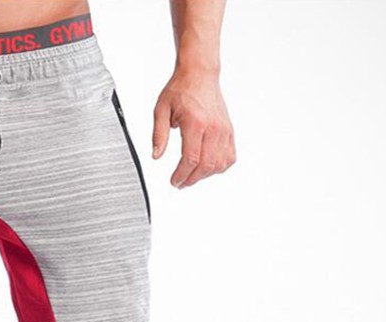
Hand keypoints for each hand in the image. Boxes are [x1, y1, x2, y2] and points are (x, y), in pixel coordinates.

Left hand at [152, 69, 235, 188]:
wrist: (200, 74)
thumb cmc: (181, 89)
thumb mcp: (161, 110)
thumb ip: (158, 135)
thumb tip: (156, 156)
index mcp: (195, 122)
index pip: (191, 158)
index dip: (181, 174)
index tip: (174, 181)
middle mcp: (213, 127)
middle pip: (206, 165)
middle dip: (191, 179)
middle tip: (180, 183)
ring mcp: (224, 129)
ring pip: (219, 164)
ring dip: (205, 175)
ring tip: (191, 176)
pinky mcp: (229, 130)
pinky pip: (230, 156)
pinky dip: (219, 167)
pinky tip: (208, 168)